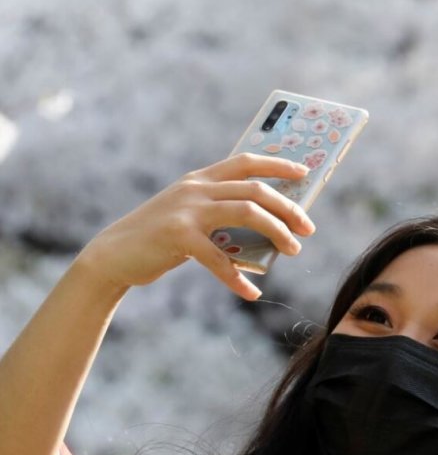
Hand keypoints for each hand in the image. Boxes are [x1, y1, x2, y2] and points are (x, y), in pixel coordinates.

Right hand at [76, 154, 314, 299]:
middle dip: (288, 207)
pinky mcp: (178, 236)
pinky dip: (238, 278)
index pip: (246, 161)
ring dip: (276, 231)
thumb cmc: (160, 238)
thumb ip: (221, 213)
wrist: (113, 255)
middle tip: (308, 228)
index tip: (305, 172)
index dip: (278, 164)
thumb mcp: (190, 215)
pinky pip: (219, 258)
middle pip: (255, 190)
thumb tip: (267, 228)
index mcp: (201, 179)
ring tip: (293, 250)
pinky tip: (251, 292)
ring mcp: (187, 210)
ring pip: (246, 213)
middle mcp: (196, 188)